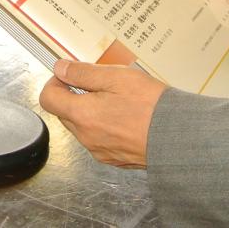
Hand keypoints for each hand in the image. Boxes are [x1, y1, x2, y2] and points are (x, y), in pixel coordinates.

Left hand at [38, 59, 164, 167]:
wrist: (180, 137)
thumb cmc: (151, 106)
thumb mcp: (116, 77)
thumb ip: (83, 73)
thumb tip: (60, 69)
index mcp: (82, 115)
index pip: (48, 98)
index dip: (55, 82)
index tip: (69, 75)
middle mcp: (86, 137)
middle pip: (65, 113)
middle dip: (75, 96)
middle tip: (100, 85)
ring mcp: (99, 151)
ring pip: (82, 126)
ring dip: (90, 112)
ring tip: (118, 100)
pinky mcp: (113, 159)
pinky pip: (98, 139)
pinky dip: (104, 126)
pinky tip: (125, 116)